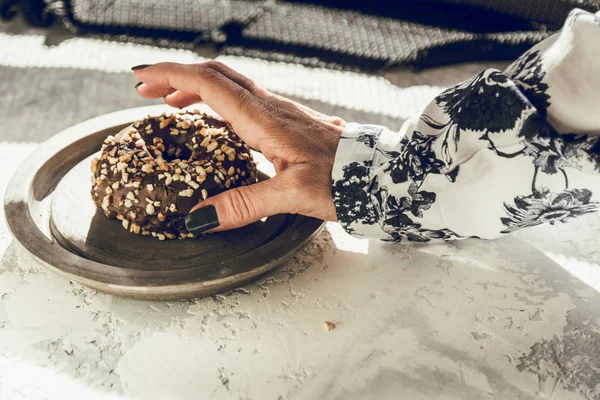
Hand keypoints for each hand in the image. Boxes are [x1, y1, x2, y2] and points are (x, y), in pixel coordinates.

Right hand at [133, 61, 343, 232]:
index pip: (209, 84)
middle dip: (177, 78)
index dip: (171, 77)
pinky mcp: (289, 123)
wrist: (380, 171)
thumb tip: (200, 217)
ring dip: (196, 89)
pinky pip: (245, 101)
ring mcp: (281, 113)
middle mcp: (270, 108)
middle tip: (147, 92)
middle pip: (216, 77)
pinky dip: (219, 103)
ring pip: (230, 87)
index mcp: (264, 119)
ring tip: (172, 105)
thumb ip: (244, 204)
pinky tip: (217, 122)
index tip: (141, 80)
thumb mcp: (291, 196)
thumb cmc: (344, 179)